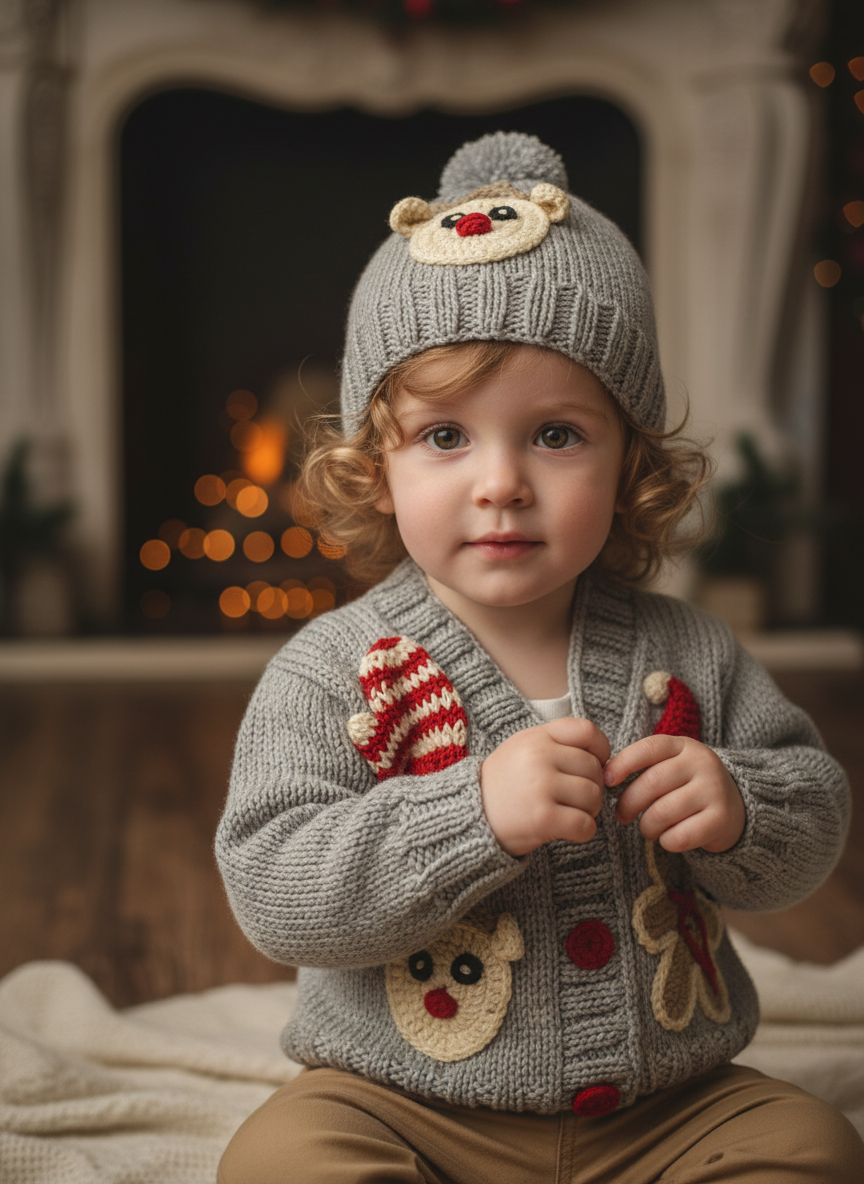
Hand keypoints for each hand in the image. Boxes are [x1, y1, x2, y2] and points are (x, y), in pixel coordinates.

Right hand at [480, 719, 609, 856]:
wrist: (469, 816)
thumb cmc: (503, 785)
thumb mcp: (522, 749)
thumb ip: (556, 745)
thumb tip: (603, 758)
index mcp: (536, 737)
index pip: (587, 731)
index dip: (601, 750)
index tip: (596, 765)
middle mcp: (539, 757)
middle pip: (594, 769)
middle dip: (592, 788)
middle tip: (574, 799)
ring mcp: (541, 786)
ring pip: (594, 797)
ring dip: (589, 811)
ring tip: (569, 814)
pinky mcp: (543, 818)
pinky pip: (586, 825)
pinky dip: (583, 831)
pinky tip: (568, 831)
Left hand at [605, 736, 744, 852]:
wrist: (735, 807)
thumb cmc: (687, 786)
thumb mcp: (670, 766)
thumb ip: (642, 766)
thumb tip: (604, 778)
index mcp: (684, 746)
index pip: (648, 748)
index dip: (622, 764)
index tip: (607, 781)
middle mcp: (702, 764)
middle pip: (652, 783)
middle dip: (628, 803)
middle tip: (622, 816)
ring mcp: (714, 790)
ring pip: (663, 812)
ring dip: (646, 826)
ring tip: (647, 828)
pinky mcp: (722, 819)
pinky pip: (680, 835)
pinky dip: (666, 841)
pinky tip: (668, 838)